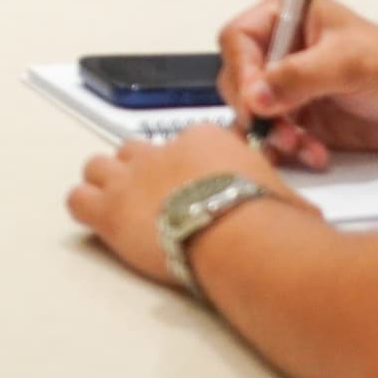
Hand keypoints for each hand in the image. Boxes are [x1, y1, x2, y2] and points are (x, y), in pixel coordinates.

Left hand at [66, 124, 306, 287]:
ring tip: (120, 206)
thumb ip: (277, 195)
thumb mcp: (284, 195)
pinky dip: (84, 208)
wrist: (241, 238)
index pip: (182, 143)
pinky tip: (96, 221)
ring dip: (106, 184)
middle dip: (140, 171)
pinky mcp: (109, 208)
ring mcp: (130, 178)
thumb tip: (300, 214)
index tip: (192, 186)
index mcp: (204, 140)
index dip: (184, 167)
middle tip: (154, 198)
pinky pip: (78, 199)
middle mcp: (160, 151)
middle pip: (134, 149)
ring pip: (98, 166)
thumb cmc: (269, 220)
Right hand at [218, 0, 377, 167]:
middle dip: (255, 109)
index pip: (237, 39)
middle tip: (280, 129)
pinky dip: (287, 149)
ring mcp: (284, 85)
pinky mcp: (295, 115)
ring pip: (250, 112)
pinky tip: (313, 152)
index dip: (242, 71)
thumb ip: (299, 76)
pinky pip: (271, 134)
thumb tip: (256, 97)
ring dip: (271, 133)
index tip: (256, 100)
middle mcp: (277, 49)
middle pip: (236, 79)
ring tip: (299, 144)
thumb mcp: (348, 63)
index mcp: (282, 16)